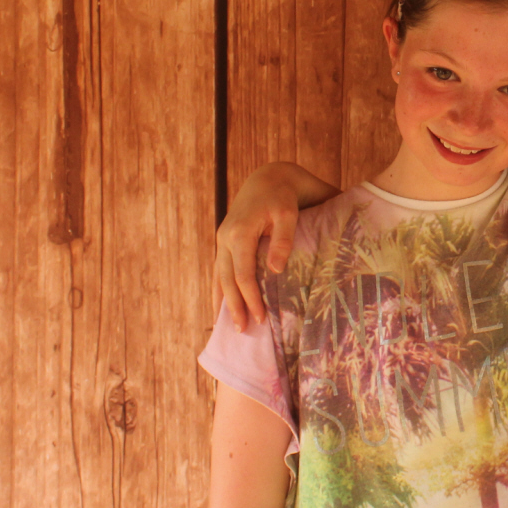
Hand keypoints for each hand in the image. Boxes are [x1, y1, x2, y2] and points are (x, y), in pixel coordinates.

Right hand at [214, 166, 307, 330]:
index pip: (242, 274)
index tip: (260, 318)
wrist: (270, 176)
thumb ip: (283, 240)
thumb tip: (275, 270)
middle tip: (243, 331)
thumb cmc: (284, 195)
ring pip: (219, 276)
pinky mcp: (225, 240)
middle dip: (234, 306)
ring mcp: (222, 238)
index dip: (250, 298)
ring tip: (227, 326)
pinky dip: (220, 288)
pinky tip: (221, 305)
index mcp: (240, 232)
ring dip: (223, 301)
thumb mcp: (288, 214)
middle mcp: (225, 237)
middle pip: (226, 279)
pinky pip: (220, 269)